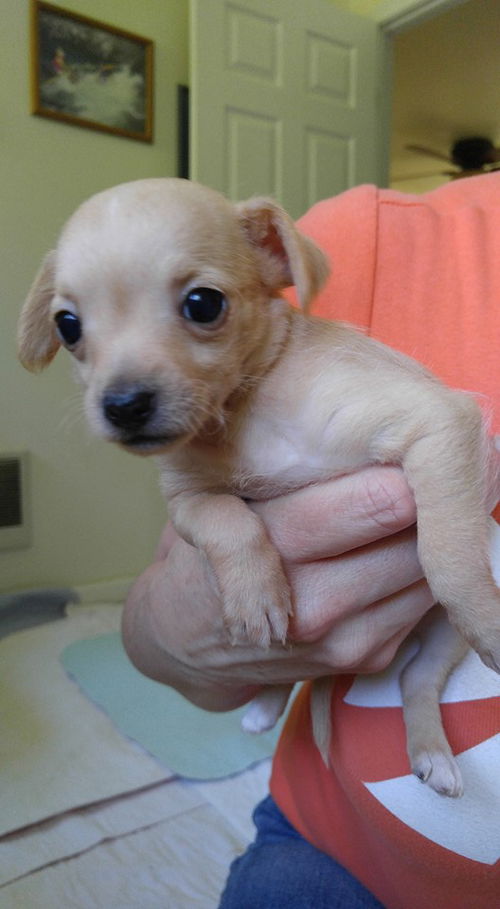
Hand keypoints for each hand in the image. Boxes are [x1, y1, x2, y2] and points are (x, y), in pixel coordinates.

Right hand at [122, 465, 434, 710]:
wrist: (188, 640)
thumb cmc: (207, 553)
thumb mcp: (216, 498)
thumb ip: (276, 470)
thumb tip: (360, 436)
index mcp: (274, 541)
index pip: (366, 504)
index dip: (406, 475)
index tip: (420, 449)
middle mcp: (312, 598)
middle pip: (409, 542)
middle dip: (429, 506)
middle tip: (433, 471)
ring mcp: (342, 636)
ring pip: (425, 577)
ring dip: (433, 541)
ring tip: (424, 506)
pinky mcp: (365, 659)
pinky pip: (422, 607)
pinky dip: (425, 576)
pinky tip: (406, 549)